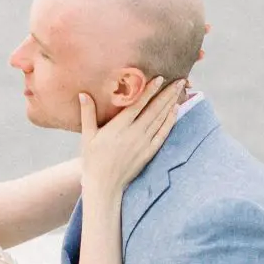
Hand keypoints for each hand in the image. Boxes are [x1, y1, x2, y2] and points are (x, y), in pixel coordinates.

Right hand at [78, 78, 182, 196]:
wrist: (105, 185)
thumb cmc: (93, 160)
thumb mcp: (87, 136)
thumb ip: (87, 114)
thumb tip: (83, 94)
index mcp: (118, 127)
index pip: (138, 104)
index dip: (150, 90)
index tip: (160, 78)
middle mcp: (134, 133)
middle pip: (154, 109)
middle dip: (168, 93)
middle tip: (180, 80)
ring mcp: (144, 143)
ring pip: (161, 119)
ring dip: (171, 103)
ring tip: (180, 90)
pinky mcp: (149, 152)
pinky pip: (163, 133)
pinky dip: (170, 121)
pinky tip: (175, 110)